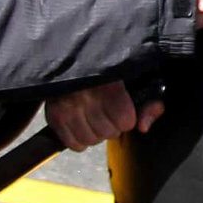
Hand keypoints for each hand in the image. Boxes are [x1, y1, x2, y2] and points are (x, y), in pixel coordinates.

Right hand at [44, 80, 164, 149]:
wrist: (72, 57)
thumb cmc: (110, 73)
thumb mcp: (137, 80)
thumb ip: (149, 103)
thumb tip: (143, 127)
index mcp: (108, 83)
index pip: (125, 120)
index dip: (127, 118)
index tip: (122, 109)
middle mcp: (86, 95)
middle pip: (108, 133)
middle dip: (111, 127)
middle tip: (106, 113)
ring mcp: (67, 106)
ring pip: (91, 140)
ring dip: (96, 134)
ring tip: (93, 118)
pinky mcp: (54, 116)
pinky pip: (74, 144)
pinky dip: (80, 140)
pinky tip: (81, 125)